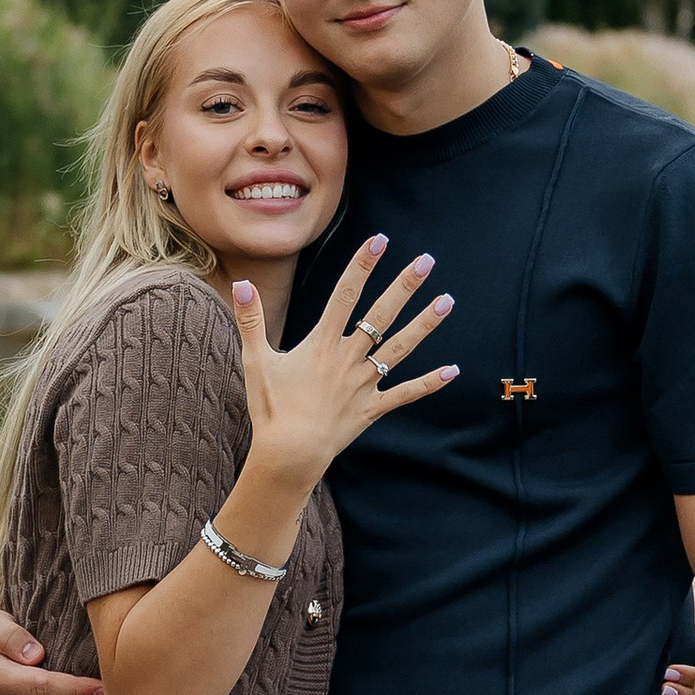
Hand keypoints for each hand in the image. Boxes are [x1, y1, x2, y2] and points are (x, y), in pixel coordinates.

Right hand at [229, 236, 456, 486]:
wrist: (289, 454)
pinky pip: (405, 394)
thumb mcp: (256, 360)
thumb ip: (251, 320)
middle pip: (381, 315)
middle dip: (404, 286)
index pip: (345, 295)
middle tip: (426, 261)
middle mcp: (348, 359)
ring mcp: (364, 383)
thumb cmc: (271, 408)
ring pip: (400, 348)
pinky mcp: (372, 408)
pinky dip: (429, 383)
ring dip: (424, 325)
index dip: (362, 266)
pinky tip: (452, 371)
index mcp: (321, 344)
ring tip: (447, 301)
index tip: (379, 240)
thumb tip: (241, 284)